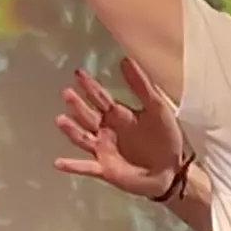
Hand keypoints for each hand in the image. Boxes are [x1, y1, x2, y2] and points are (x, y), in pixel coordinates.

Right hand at [55, 58, 188, 201]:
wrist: (172, 170)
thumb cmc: (166, 138)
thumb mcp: (157, 108)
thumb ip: (142, 86)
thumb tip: (125, 59)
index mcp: (118, 115)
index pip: (99, 97)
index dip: (89, 85)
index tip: (77, 73)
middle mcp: (106, 130)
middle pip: (87, 115)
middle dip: (77, 105)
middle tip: (67, 93)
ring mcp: (103, 150)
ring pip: (82, 138)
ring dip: (71, 130)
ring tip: (60, 120)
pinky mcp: (104, 170)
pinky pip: (85, 167)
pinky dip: (72, 166)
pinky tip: (58, 162)